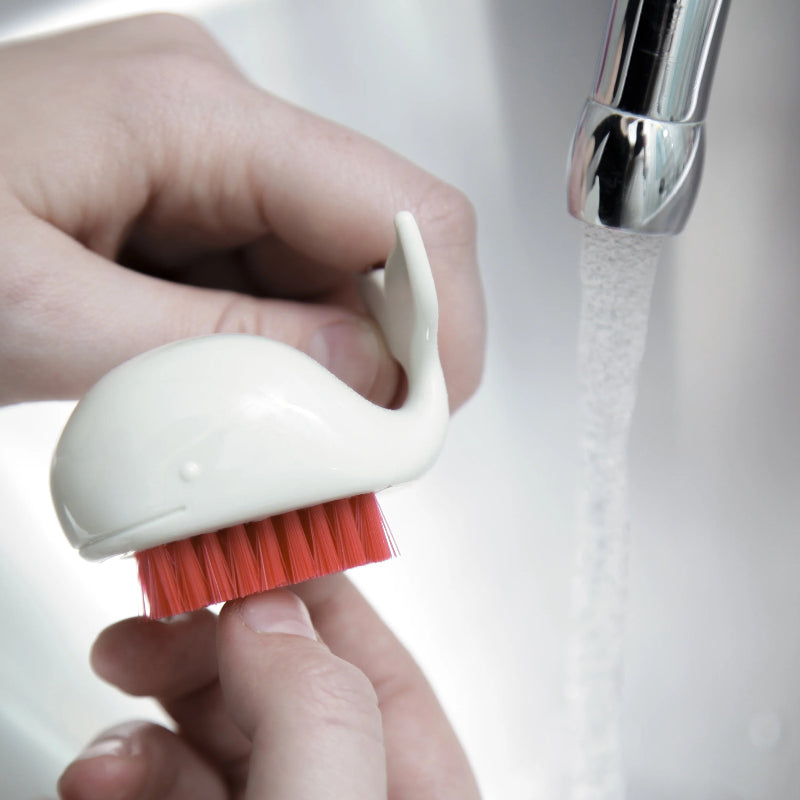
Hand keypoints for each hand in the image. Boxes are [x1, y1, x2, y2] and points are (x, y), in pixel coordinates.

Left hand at [0, 14, 484, 408]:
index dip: (442, 322)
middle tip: (341, 449)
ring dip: (319, 366)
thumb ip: (223, 352)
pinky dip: (276, 356)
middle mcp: (217, 121)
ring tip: (256, 432)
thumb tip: (367, 377)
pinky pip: (277, 287)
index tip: (428, 415)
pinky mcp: (189, 206)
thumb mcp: (42, 320)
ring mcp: (207, 161)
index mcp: (195, 111)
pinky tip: (226, 396)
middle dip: (379, 359)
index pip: (402, 208)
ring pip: (330, 276)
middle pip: (373, 247)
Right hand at [57, 576, 480, 798]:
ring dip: (156, 702)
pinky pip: (170, 786)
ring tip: (119, 694)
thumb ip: (318, 707)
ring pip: (217, 732)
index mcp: (415, 786)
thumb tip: (268, 611)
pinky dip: (130, 768)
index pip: (368, 654)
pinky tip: (103, 772)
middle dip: (209, 637)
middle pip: (280, 682)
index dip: (304, 587)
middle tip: (154, 614)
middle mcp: (350, 797)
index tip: (236, 541)